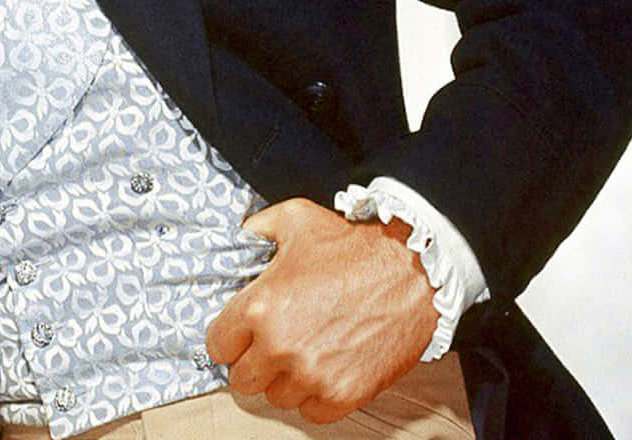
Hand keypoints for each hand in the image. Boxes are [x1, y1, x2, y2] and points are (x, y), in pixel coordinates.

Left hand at [204, 197, 437, 423]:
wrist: (414, 273)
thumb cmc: (355, 247)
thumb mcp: (296, 219)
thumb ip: (255, 228)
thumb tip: (236, 239)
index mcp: (260, 307)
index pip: (217, 346)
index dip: (231, 338)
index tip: (244, 334)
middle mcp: (280, 346)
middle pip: (242, 379)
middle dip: (255, 361)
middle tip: (275, 343)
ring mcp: (311, 375)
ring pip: (276, 398)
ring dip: (286, 379)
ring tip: (306, 350)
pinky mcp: (342, 395)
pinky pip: (311, 413)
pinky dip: (316, 395)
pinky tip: (327, 367)